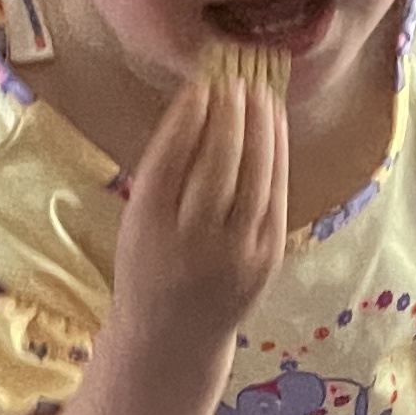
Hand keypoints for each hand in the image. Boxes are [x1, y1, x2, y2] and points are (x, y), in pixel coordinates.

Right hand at [111, 53, 288, 355]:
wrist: (174, 337)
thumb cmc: (150, 266)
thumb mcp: (138, 222)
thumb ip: (163, 172)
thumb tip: (199, 103)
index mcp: (148, 227)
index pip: (172, 158)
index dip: (190, 116)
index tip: (202, 83)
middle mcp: (193, 241)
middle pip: (218, 164)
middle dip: (230, 115)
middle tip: (237, 78)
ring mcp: (235, 252)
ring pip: (254, 177)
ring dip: (260, 128)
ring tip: (260, 93)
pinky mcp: (266, 258)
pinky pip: (275, 196)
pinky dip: (277, 156)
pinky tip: (275, 128)